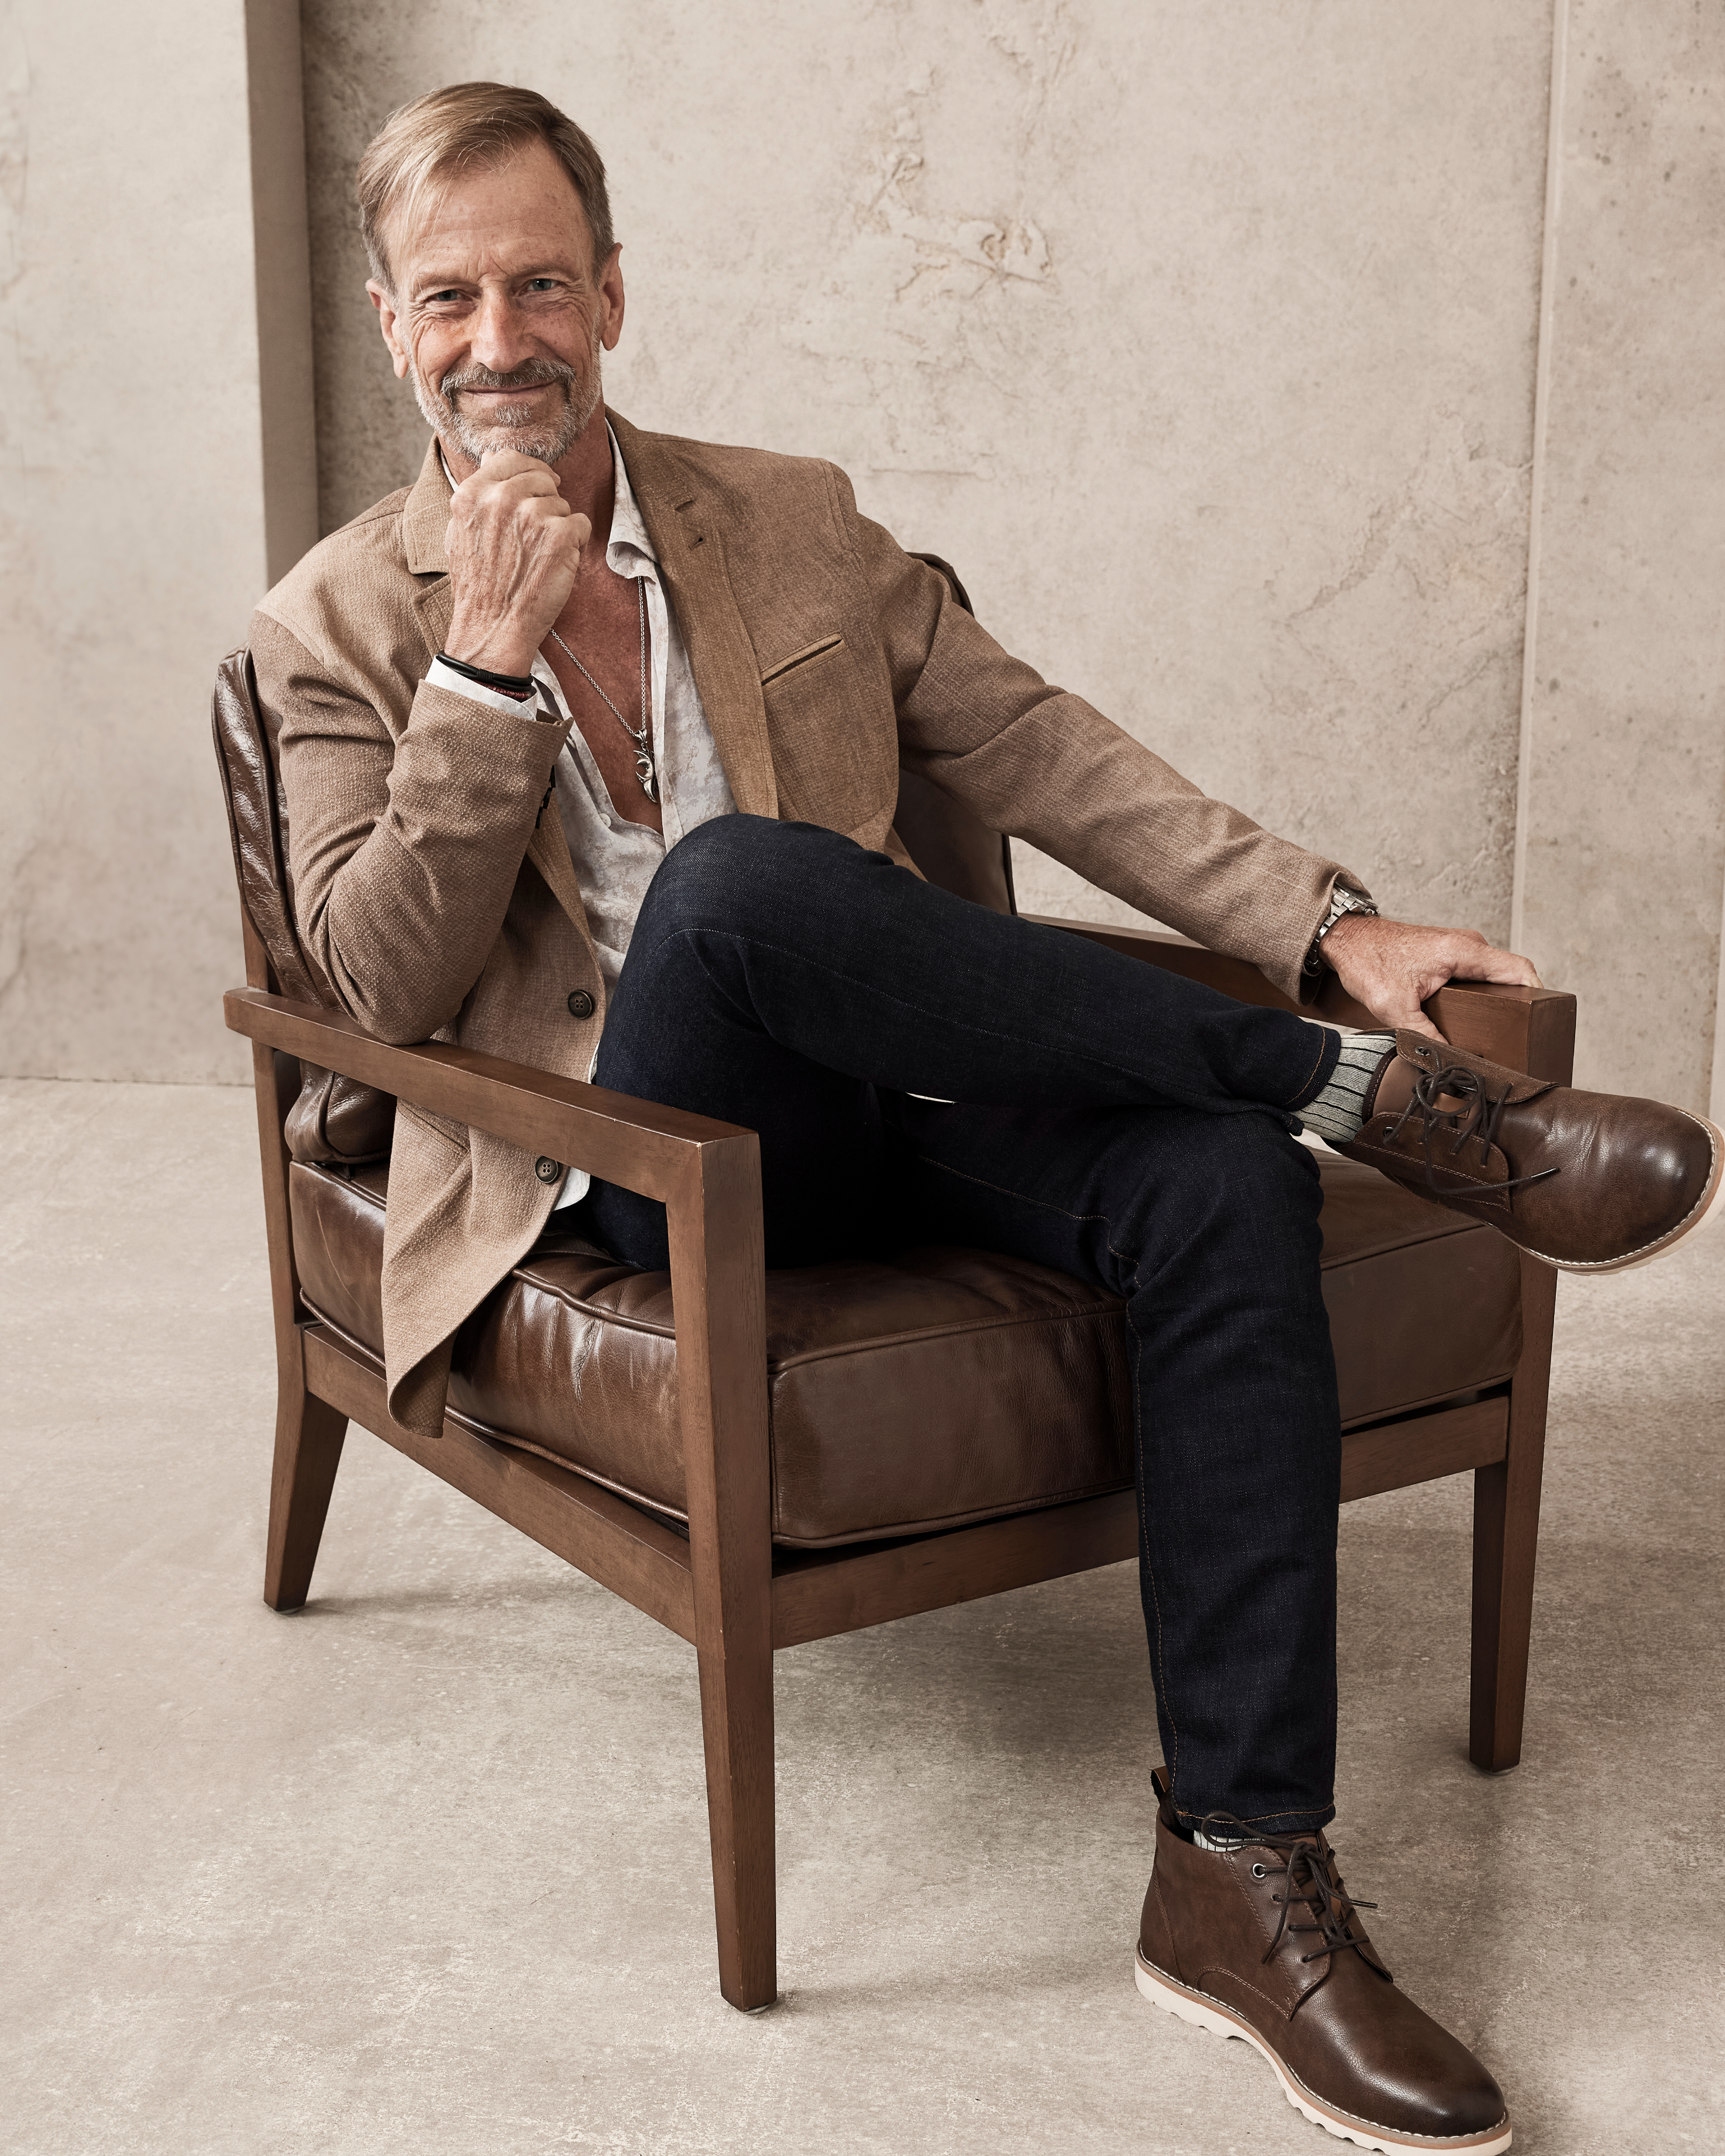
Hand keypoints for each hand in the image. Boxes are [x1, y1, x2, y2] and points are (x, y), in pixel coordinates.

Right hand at [444, 450, 590, 676]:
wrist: (492, 626)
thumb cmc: (479, 585)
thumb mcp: (461, 531)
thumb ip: (479, 494)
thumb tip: (493, 458)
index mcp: (472, 493)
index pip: (510, 458)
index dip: (529, 473)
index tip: (536, 490)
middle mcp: (501, 498)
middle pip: (542, 478)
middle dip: (546, 502)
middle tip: (536, 535)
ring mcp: (532, 514)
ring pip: (562, 503)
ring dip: (559, 526)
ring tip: (539, 555)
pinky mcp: (559, 535)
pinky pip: (581, 524)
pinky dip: (576, 543)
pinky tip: (556, 562)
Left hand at [1321, 914, 1541, 1039]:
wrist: (1346, 938)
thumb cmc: (1368, 961)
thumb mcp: (1395, 1007)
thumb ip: (1424, 1035)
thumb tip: (1445, 1060)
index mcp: (1465, 951)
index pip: (1519, 970)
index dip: (1537, 996)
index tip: (1541, 1022)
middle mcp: (1469, 945)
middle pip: (1512, 975)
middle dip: (1521, 1004)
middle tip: (1522, 1036)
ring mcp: (1461, 949)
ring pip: (1495, 975)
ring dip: (1502, 999)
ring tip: (1505, 1031)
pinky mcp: (1450, 955)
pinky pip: (1480, 974)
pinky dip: (1485, 993)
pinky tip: (1480, 1016)